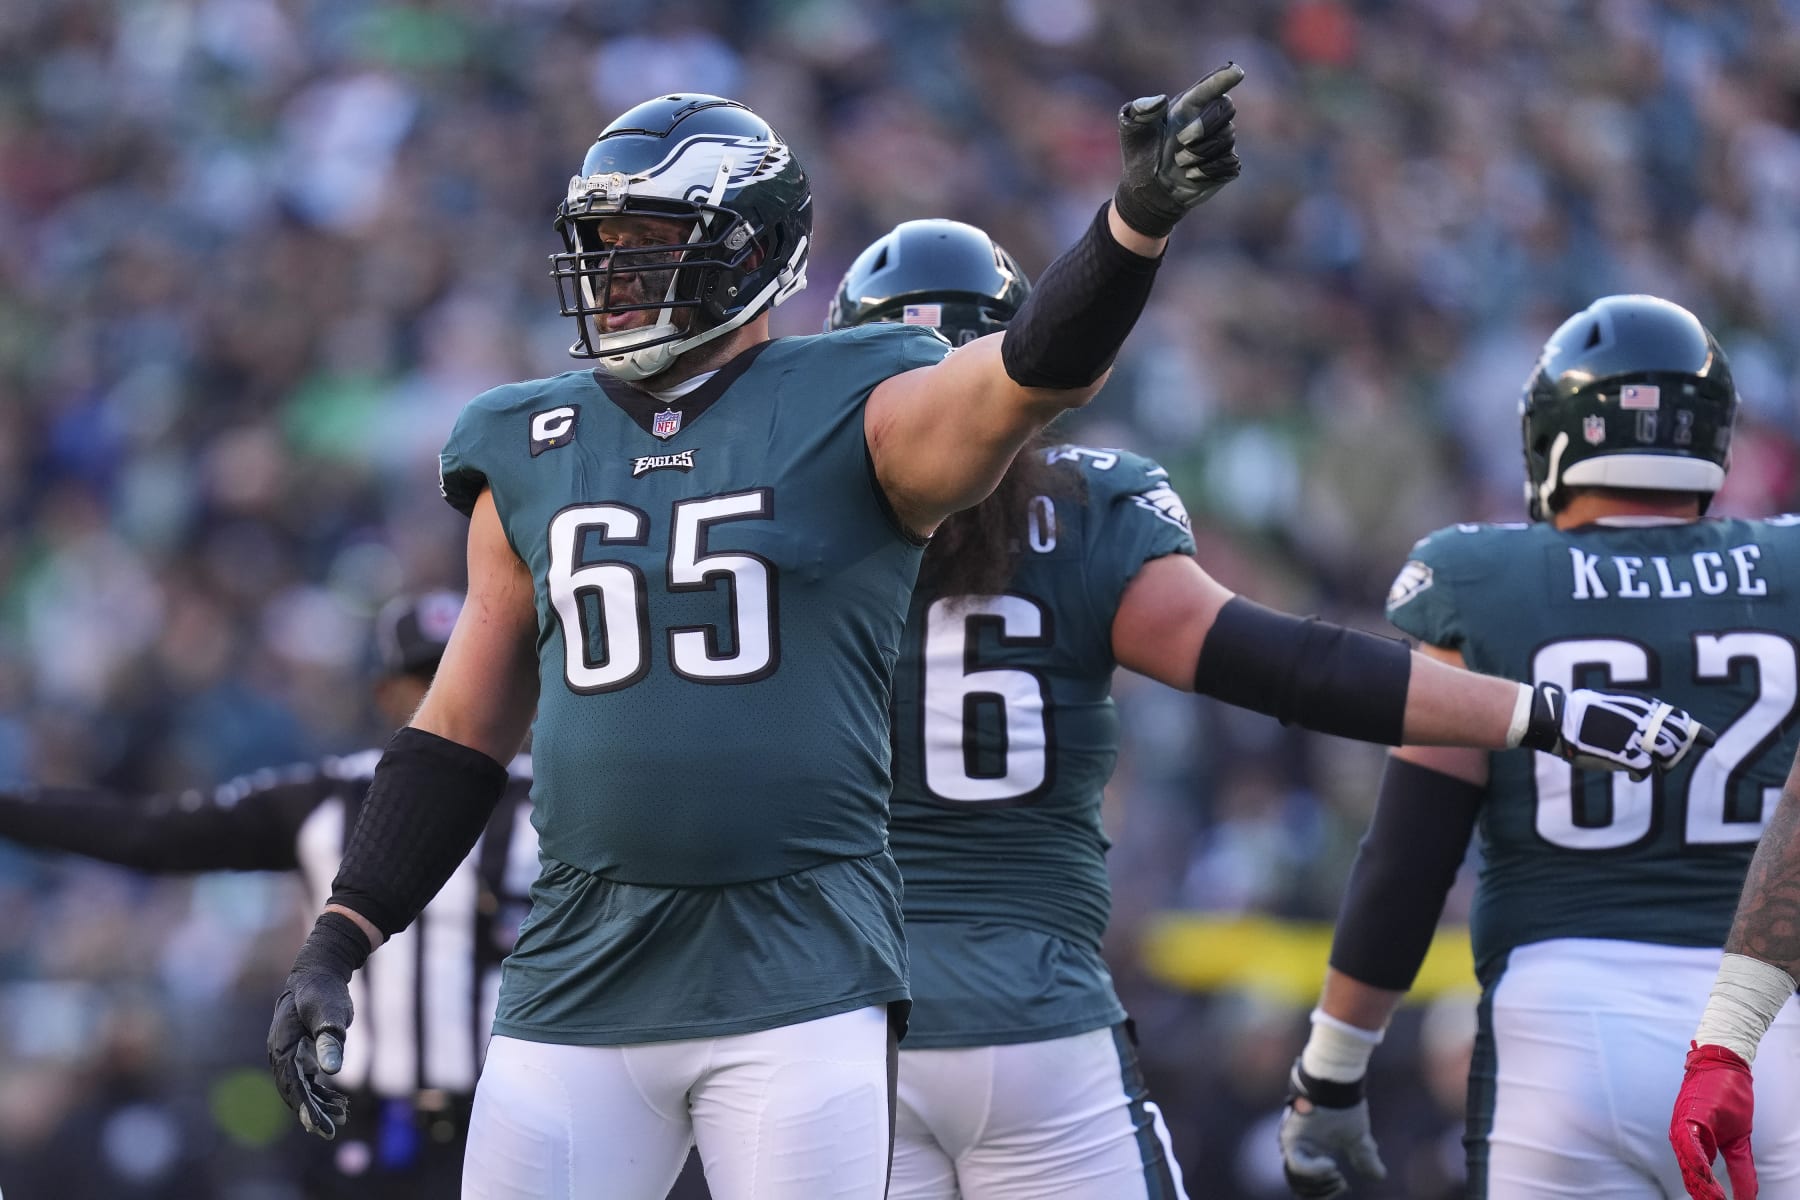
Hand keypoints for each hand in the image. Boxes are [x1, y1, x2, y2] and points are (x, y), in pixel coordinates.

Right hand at [267, 912, 367, 1138]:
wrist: (319, 972)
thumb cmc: (323, 991)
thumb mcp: (330, 1012)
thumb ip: (330, 1039)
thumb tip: (332, 1071)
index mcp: (282, 1045)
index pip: (291, 1083)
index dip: (304, 1106)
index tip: (317, 1126)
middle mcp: (280, 1053)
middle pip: (292, 1090)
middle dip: (309, 1112)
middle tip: (329, 1131)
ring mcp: (288, 1054)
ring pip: (299, 1087)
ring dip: (316, 1105)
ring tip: (340, 1118)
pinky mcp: (299, 1053)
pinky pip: (306, 1079)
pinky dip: (320, 1093)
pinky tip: (338, 1103)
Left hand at [1113, 62, 1244, 238]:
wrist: (1148, 190)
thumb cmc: (1141, 154)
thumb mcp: (1132, 130)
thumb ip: (1140, 110)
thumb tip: (1162, 100)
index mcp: (1188, 105)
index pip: (1211, 86)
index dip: (1224, 77)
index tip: (1237, 70)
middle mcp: (1208, 119)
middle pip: (1226, 108)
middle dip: (1204, 126)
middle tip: (1181, 141)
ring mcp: (1220, 142)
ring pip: (1227, 139)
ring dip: (1199, 154)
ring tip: (1180, 162)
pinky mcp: (1226, 165)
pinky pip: (1229, 163)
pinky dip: (1207, 172)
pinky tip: (1191, 175)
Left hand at [1278, 1060, 1386, 1198]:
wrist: (1338, 1083)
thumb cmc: (1345, 1105)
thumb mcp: (1357, 1137)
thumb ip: (1363, 1157)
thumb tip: (1379, 1176)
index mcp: (1309, 1149)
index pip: (1307, 1181)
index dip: (1325, 1190)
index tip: (1344, 1184)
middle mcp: (1297, 1147)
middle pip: (1300, 1184)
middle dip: (1322, 1191)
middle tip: (1341, 1184)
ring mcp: (1292, 1142)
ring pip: (1297, 1178)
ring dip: (1320, 1183)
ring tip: (1337, 1176)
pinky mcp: (1292, 1137)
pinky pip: (1297, 1163)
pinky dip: (1314, 1170)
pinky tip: (1332, 1165)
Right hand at [1522, 683, 1713, 780]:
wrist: (1559, 720)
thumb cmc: (1578, 711)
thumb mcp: (1611, 704)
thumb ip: (1633, 714)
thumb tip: (1644, 723)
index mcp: (1644, 706)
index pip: (1681, 720)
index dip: (1696, 732)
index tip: (1708, 740)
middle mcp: (1647, 721)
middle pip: (1680, 742)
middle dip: (1677, 753)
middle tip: (1669, 761)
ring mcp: (1639, 739)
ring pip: (1668, 757)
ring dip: (1662, 764)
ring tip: (1649, 766)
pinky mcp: (1628, 756)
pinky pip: (1647, 771)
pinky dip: (1639, 775)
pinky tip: (1630, 775)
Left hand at [1670, 1042, 1756, 1199]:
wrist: (1725, 1063)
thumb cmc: (1728, 1098)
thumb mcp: (1738, 1139)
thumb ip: (1739, 1166)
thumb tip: (1747, 1195)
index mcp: (1693, 1143)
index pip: (1697, 1176)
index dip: (1707, 1195)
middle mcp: (1683, 1135)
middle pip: (1691, 1174)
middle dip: (1703, 1194)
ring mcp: (1685, 1125)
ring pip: (1688, 1162)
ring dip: (1701, 1183)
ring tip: (1714, 1199)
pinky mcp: (1693, 1114)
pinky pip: (1691, 1142)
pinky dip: (1698, 1161)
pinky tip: (1706, 1176)